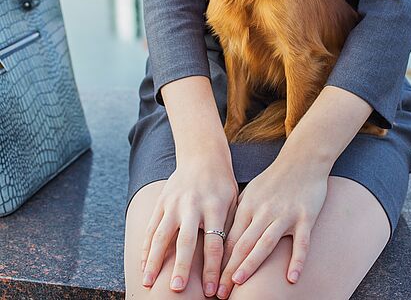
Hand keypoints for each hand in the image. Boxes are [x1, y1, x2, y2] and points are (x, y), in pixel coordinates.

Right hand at [141, 156, 238, 296]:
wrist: (202, 155)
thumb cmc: (222, 185)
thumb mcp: (233, 202)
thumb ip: (230, 229)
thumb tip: (232, 265)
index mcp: (215, 206)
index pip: (215, 243)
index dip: (212, 269)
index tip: (212, 291)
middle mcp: (193, 204)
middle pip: (186, 239)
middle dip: (181, 266)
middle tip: (177, 289)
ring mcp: (174, 202)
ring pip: (162, 234)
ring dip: (155, 260)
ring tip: (149, 282)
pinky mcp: (162, 200)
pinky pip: (152, 227)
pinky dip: (147, 247)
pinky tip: (144, 265)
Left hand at [216, 156, 328, 297]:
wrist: (303, 159)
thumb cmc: (275, 179)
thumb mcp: (252, 192)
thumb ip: (239, 213)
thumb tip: (223, 236)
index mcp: (248, 206)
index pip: (229, 239)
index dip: (219, 262)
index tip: (210, 282)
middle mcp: (263, 211)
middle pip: (243, 244)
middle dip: (229, 270)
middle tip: (218, 293)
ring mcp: (285, 214)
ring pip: (265, 243)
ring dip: (251, 264)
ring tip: (239, 283)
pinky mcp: (305, 216)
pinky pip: (301, 242)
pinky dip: (296, 260)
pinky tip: (291, 277)